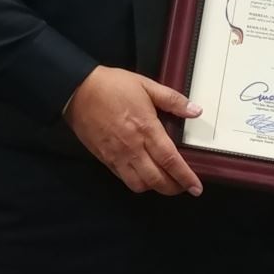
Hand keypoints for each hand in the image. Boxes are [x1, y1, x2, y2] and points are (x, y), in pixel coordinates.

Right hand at [66, 66, 202, 195]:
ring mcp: (117, 156)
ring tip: (165, 182)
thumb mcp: (146, 85)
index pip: (171, 160)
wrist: (77, 91)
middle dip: (174, 188)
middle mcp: (133, 148)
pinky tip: (144, 176)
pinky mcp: (105, 159)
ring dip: (156, 188)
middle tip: (184, 187)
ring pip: (140, 185)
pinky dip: (138, 183)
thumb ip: (172, 99)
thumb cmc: (113, 86)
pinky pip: (124, 179)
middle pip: (157, 179)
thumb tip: (196, 111)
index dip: (185, 177)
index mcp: (146, 129)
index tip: (196, 188)